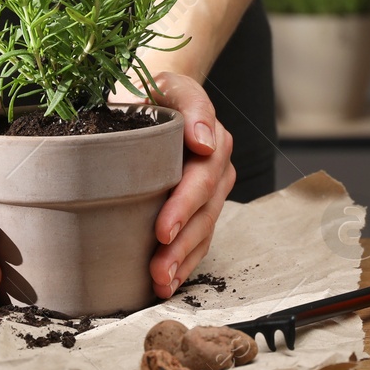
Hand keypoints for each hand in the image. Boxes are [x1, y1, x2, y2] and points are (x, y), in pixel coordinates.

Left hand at [119, 71, 236, 298]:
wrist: (152, 97)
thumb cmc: (155, 93)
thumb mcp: (170, 85)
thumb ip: (191, 105)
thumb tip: (205, 141)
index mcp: (213, 139)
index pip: (201, 178)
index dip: (183, 206)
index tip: (162, 230)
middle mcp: (217, 168)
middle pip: (204, 212)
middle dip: (181, 244)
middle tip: (158, 268)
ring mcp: (212, 191)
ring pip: (203, 231)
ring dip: (183, 261)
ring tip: (160, 283)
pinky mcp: (200, 208)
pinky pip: (198, 240)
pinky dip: (184, 264)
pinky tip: (167, 283)